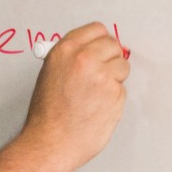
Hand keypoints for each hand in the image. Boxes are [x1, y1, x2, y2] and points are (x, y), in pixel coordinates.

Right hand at [20, 22, 129, 171]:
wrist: (51, 142)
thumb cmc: (48, 115)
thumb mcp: (50, 73)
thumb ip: (71, 58)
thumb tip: (92, 50)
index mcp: (65, 50)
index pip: (96, 29)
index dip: (101, 40)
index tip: (102, 48)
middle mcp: (84, 59)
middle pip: (113, 45)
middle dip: (110, 59)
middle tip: (102, 73)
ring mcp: (102, 77)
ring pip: (122, 67)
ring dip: (115, 79)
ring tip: (96, 95)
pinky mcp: (115, 95)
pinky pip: (122, 89)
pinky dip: (114, 98)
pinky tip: (98, 107)